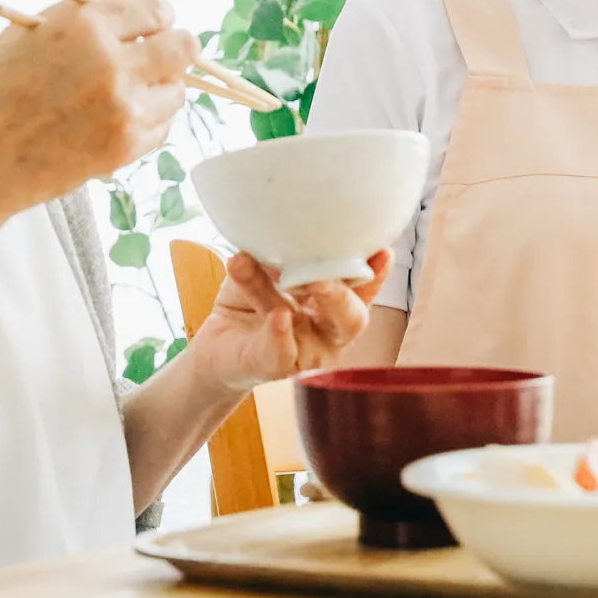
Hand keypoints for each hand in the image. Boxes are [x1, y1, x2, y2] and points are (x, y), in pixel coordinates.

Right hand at [0, 0, 198, 215]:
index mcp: (85, 25)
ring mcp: (122, 108)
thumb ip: (82, 3)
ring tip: (126, 92)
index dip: (156, 16)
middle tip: (152, 57)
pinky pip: (162, 128)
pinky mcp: (125, 147)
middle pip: (183, 47)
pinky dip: (148, 122)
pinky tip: (115, 120)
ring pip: (177, 90)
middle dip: (173, 47)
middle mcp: (111, 63)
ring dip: (160, 88)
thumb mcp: (27, 33)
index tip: (149, 26)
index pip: (156, 9)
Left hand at [186, 251, 392, 393]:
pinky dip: (280, 334)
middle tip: (328, 271)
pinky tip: (279, 316)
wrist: (214, 342)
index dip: (376, 273)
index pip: (361, 288)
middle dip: (345, 292)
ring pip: (313, 330)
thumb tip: (278, 231)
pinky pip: (281, 354)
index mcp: (332, 303)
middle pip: (352, 317)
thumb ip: (275, 255)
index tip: (383, 251)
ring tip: (298, 279)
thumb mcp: (262, 269)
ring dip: (301, 298)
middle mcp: (327, 331)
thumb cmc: (248, 301)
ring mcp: (304, 353)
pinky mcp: (272, 366)